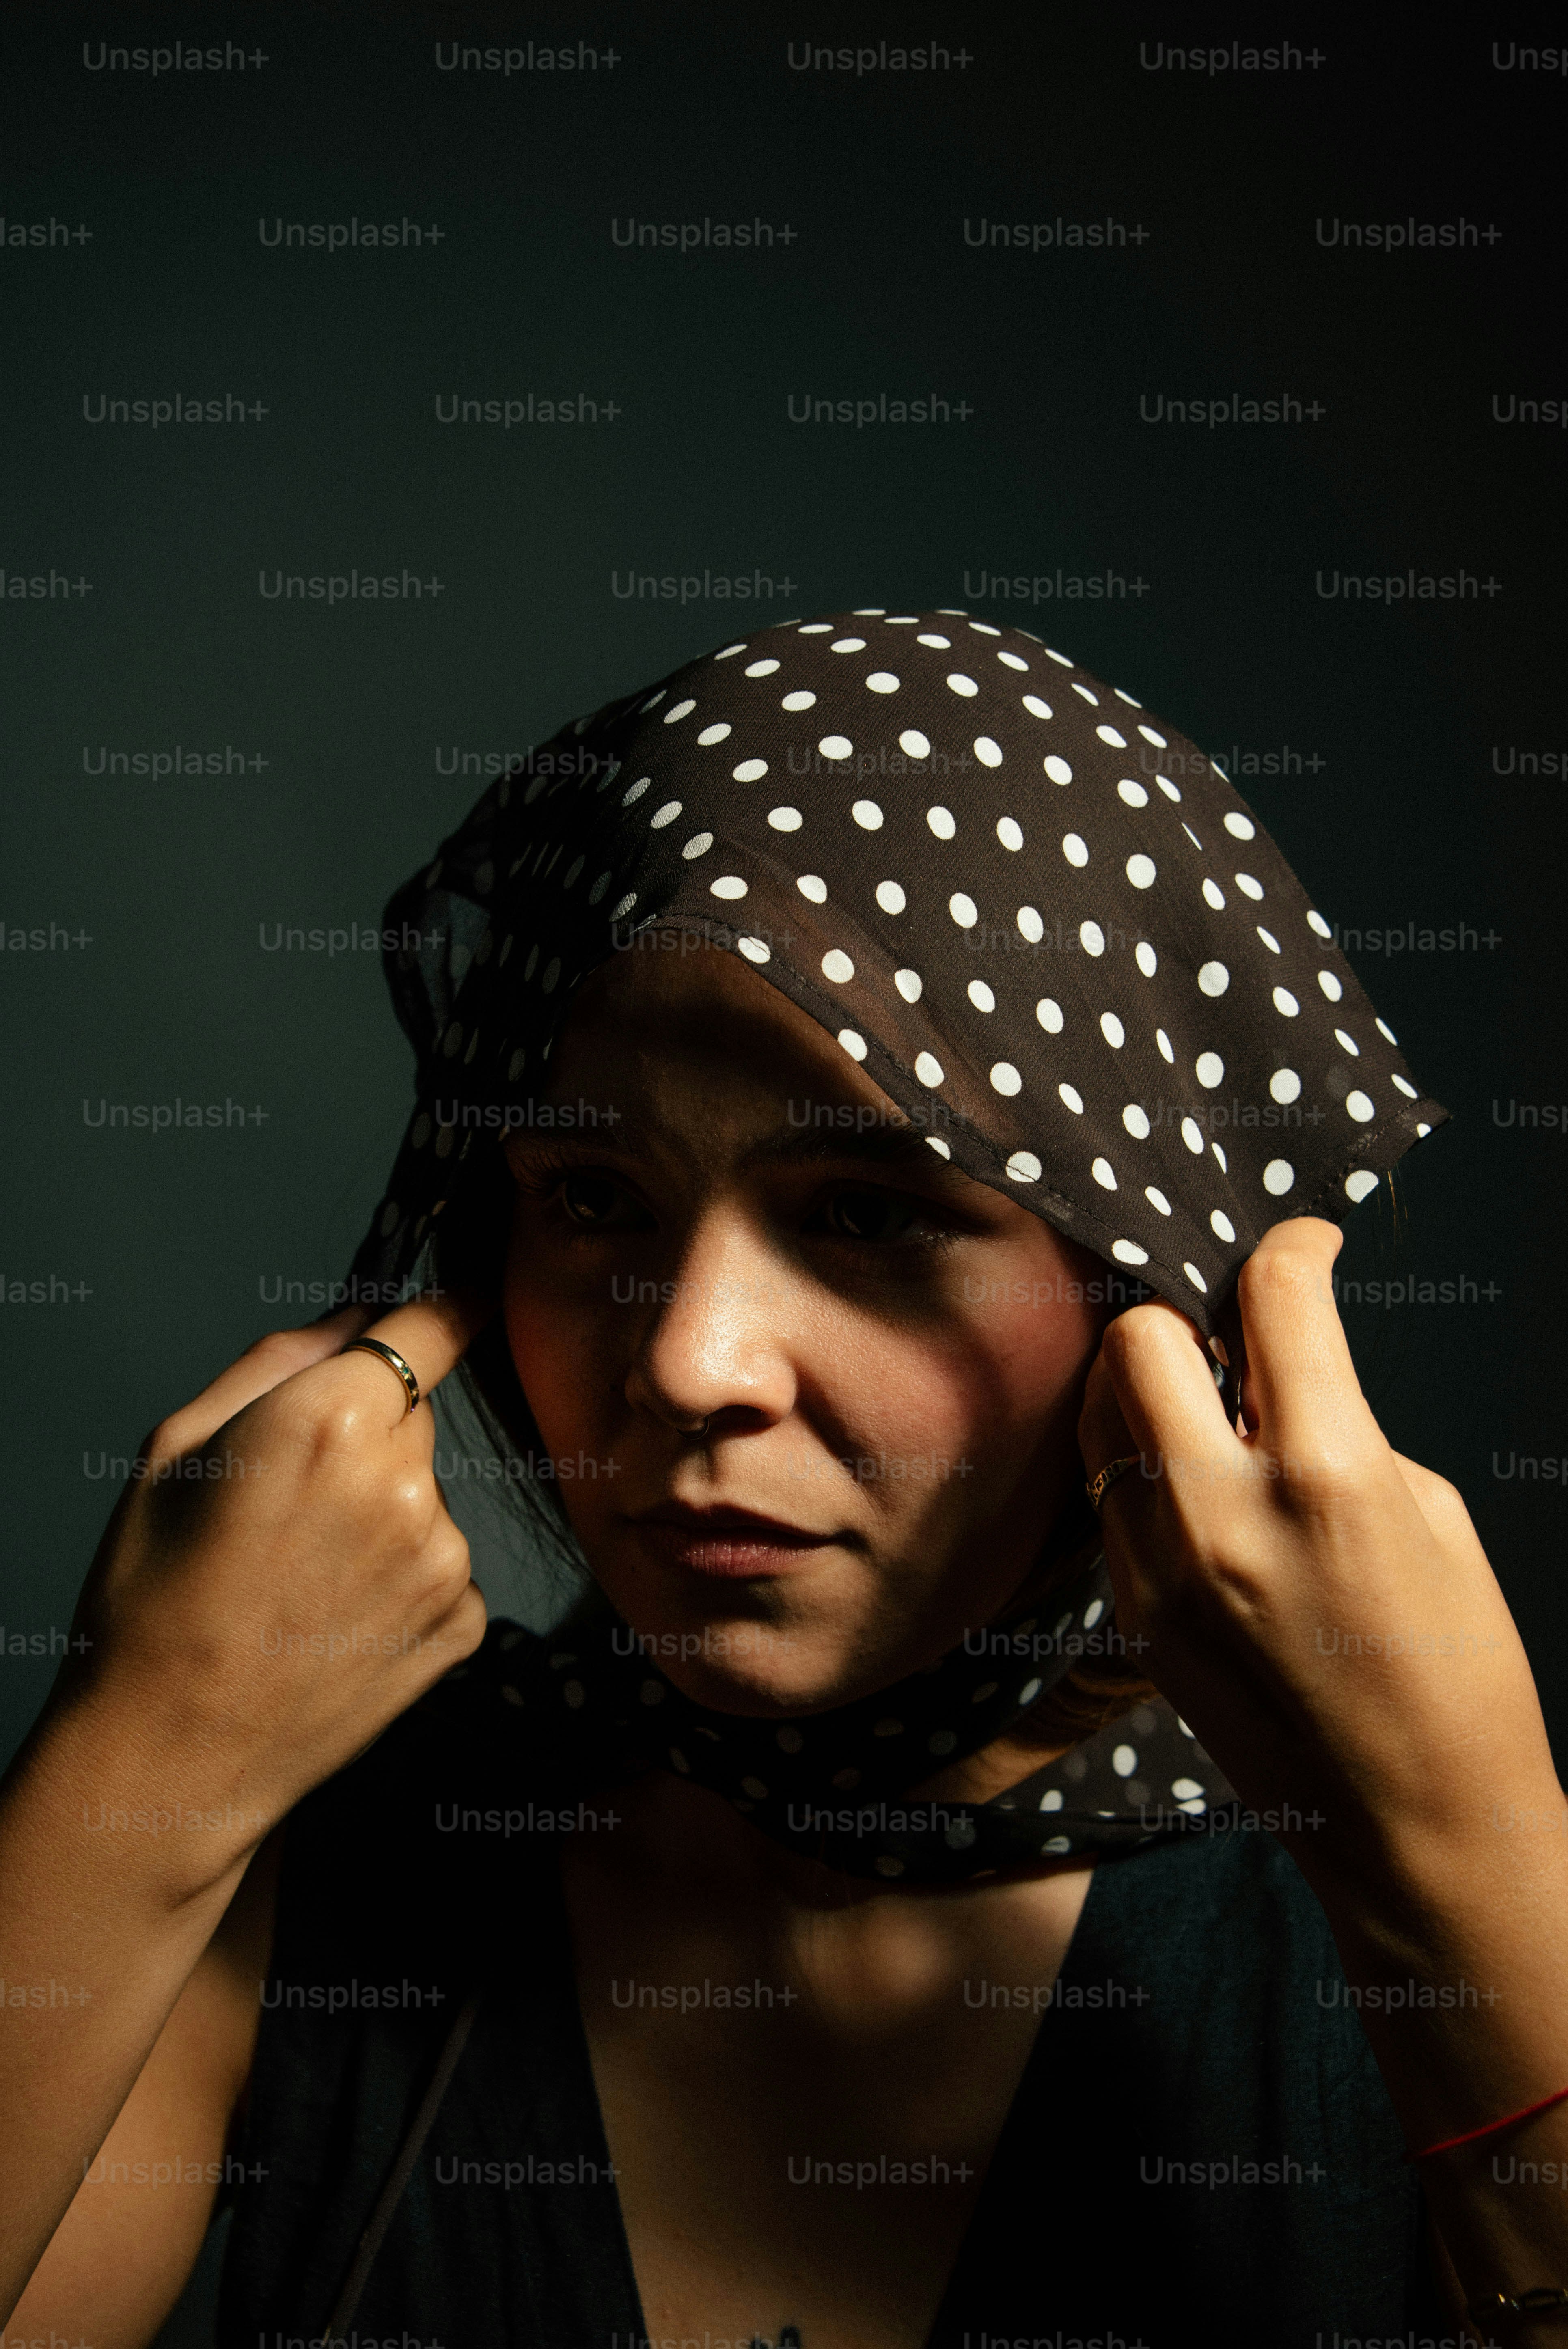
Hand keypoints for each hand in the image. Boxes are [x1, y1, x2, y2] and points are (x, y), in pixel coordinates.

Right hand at [50, 1292, 492, 1889]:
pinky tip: (335, 1615)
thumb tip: (356, 1313)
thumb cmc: (155, 1598)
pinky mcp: (464, 1623)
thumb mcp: (177, 1448)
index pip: (430, 1327)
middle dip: (368, 1434)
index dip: (449, 1305)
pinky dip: (401, 1577)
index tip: (468, 1294)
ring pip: (427, 1493)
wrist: (174, 1753)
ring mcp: (444, 1560)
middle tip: (290, 1501)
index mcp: (332, 1421)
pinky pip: (442, 1564)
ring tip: (302, 1573)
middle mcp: (407, 1483)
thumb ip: (278, 1359)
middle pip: (414, 1416)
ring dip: (384, 1510)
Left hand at [1077, 1218, 1555, 1898]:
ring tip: (1202, 1402)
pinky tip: (1188, 1480)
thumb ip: (1338, 1422)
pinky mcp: (1136, 1620)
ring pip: (1100, 1413)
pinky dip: (1139, 1466)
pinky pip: (1108, 1499)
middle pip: (1139, 1335)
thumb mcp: (1428, 1513)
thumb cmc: (1458, 1673)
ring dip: (1144, 1385)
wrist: (1420, 1832)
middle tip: (1231, 1333)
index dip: (1291, 1245)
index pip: (1273, 1296)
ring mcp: (1165, 1573)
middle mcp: (1226, 1515)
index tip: (1302, 1246)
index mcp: (1329, 1475)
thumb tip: (1271, 1364)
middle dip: (1184, 1311)